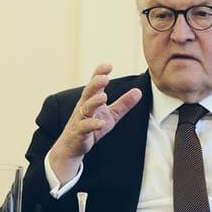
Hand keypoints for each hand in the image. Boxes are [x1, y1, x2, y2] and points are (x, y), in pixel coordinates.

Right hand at [47, 63, 143, 184]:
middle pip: (88, 92)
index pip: (94, 84)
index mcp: (90, 100)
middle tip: (105, 78)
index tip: (108, 65)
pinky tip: (101, 123)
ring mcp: (80, 119)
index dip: (99, 74)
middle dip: (95, 84)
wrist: (72, 147)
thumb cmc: (91, 127)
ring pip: (86, 108)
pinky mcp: (79, 132)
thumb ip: (123, 104)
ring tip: (103, 97)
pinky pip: (85, 126)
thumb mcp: (110, 115)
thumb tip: (138, 91)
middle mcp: (84, 107)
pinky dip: (93, 124)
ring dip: (94, 102)